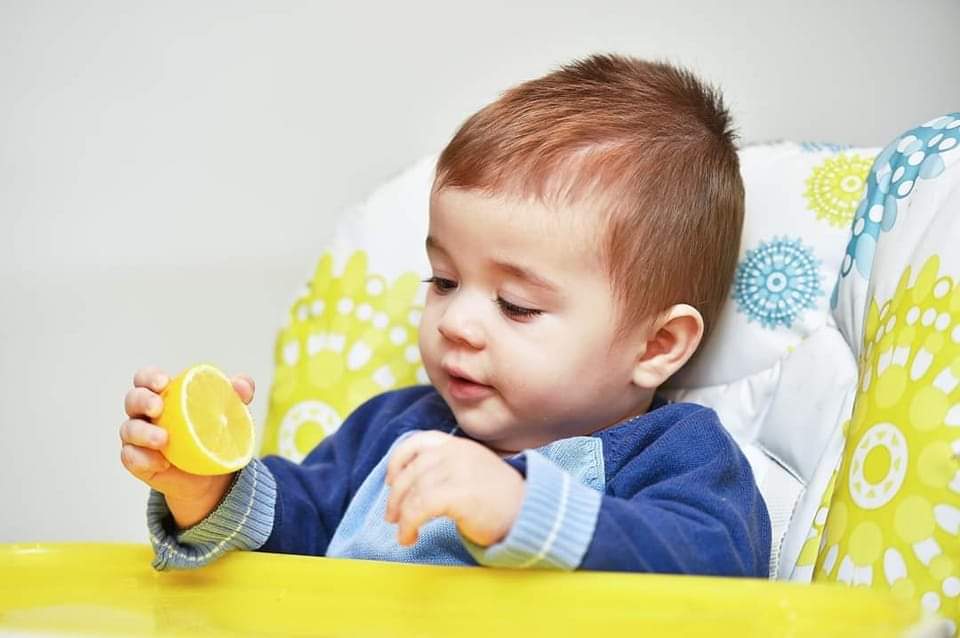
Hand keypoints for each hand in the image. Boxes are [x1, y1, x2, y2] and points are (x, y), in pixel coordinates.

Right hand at [119, 365, 254, 528]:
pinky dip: (143, 459)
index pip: (146, 378)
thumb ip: (239, 393)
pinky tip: (162, 462)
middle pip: (132, 400)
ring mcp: (138, 437)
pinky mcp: (138, 461)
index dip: (149, 377)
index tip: (164, 383)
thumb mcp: (233, 411)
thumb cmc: (217, 432)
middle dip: (142, 400)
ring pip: (128, 429)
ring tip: (164, 440)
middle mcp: (145, 413)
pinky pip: (131, 457)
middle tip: (159, 408)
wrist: (213, 473)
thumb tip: (242, 386)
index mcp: (164, 394)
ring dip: (142, 432)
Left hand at [385, 431, 524, 546]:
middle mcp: (456, 452)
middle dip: (395, 496)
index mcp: (459, 445)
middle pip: (410, 471)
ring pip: (412, 490)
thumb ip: (447, 467)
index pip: (417, 442)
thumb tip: (411, 484)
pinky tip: (410, 538)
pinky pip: (419, 508)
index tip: (390, 481)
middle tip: (392, 517)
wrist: (530, 513)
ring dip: (401, 515)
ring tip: (404, 533)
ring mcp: (457, 471)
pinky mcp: (458, 493)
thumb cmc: (501, 500)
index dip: (397, 461)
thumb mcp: (473, 470)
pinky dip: (408, 525)